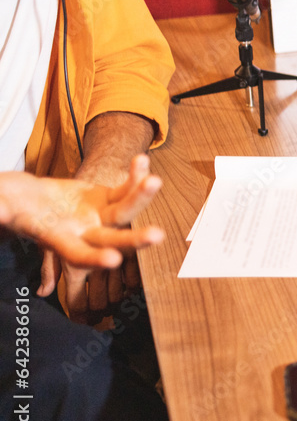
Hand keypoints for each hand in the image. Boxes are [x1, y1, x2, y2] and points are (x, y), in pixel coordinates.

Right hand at [17, 155, 164, 322]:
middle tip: (157, 236)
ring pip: (125, 210)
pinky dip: (134, 175)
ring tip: (154, 181)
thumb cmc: (10, 206)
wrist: (28, 198)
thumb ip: (2, 210)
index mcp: (59, 240)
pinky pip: (125, 188)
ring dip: (142, 196)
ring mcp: (100, 216)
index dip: (93, 258)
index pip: (77, 255)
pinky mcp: (107, 198)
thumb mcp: (5, 207)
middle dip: (134, 239)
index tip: (112, 260)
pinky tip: (142, 160)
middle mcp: (85, 232)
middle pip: (113, 238)